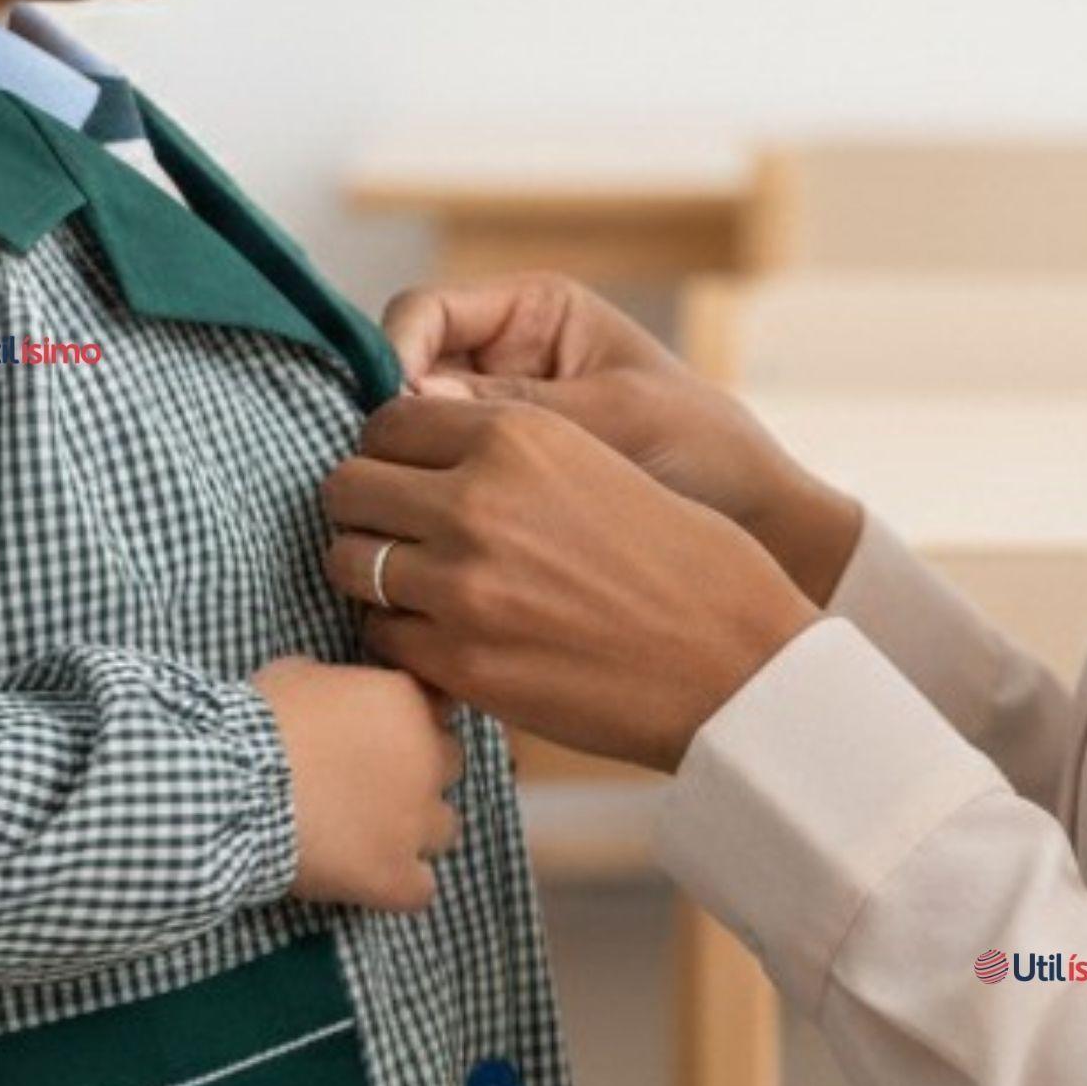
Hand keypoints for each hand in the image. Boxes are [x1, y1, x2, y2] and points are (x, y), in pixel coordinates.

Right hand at [251, 656, 465, 912]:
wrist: (236, 787)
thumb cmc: (260, 722)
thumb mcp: (300, 675)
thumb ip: (339, 685)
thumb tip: (338, 698)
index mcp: (407, 703)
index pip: (438, 709)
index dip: (407, 724)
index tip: (377, 735)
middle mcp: (429, 760)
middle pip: (448, 765)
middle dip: (416, 772)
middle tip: (369, 782)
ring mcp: (418, 823)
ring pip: (444, 828)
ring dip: (414, 829)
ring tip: (368, 835)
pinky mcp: (398, 876)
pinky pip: (421, 889)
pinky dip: (398, 884)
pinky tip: (367, 878)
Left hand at [320, 394, 818, 772]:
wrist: (738, 666)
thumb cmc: (687, 564)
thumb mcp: (600, 463)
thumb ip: (509, 450)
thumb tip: (425, 448)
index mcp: (517, 436)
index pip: (389, 419)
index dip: (390, 448)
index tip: (407, 474)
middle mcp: (476, 501)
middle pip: (348, 485)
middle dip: (365, 507)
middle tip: (398, 533)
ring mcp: (461, 585)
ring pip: (348, 561)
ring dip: (372, 572)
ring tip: (417, 587)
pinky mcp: (460, 663)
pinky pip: (379, 635)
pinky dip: (399, 636)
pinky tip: (443, 638)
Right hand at [383, 272, 861, 603]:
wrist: (757, 528)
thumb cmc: (705, 451)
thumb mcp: (617, 418)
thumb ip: (517, 406)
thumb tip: (412, 402)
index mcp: (533, 314)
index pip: (426, 313)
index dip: (395, 352)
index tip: (395, 404)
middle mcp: (500, 360)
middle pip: (400, 377)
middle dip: (384, 421)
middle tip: (382, 474)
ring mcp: (491, 429)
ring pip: (407, 441)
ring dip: (398, 474)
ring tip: (395, 516)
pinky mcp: (490, 491)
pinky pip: (434, 488)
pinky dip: (421, 513)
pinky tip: (419, 544)